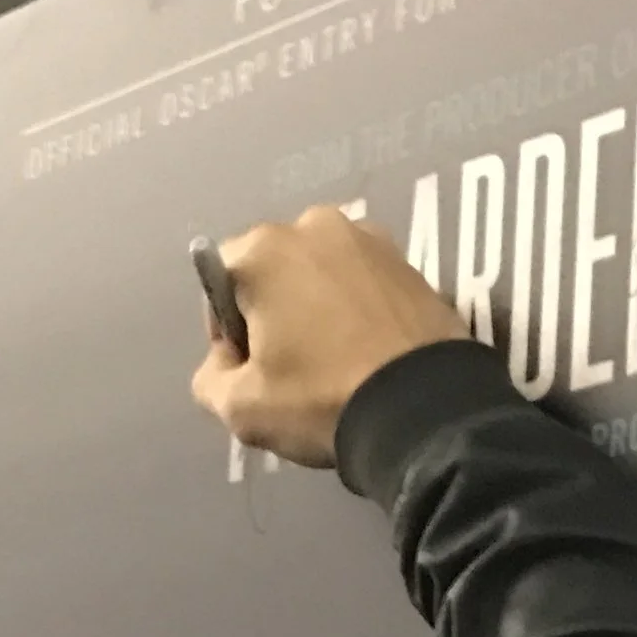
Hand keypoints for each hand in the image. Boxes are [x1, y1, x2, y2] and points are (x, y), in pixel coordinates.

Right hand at [190, 204, 468, 467]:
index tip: (248, 369)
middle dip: (272, 311)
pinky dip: (356, 309)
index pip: (219, 279)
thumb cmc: (321, 401)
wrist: (425, 411)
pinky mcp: (410, 261)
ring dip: (315, 307)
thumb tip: (226, 359)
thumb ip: (210, 377)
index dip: (225, 329)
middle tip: (290, 368)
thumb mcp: (241, 409)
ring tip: (334, 360)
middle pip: (272, 270)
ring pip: (320, 274)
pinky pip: (362, 282)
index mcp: (264, 250)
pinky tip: (367, 351)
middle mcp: (315, 225)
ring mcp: (369, 238)